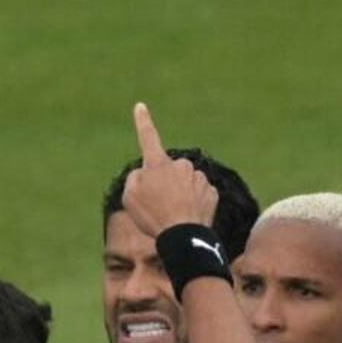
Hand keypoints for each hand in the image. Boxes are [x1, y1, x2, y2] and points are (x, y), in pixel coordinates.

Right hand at [120, 103, 219, 234]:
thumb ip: (136, 178)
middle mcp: (180, 165)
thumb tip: (147, 174)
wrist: (184, 236)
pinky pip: (199, 195)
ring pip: (185, 183)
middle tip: (159, 206)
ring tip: (174, 215)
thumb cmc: (152, 216)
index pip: (148, 137)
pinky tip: (189, 217)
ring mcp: (198, 178)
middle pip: (168, 171)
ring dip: (180, 195)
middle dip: (164, 184)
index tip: (141, 106)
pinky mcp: (211, 192)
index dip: (143, 122)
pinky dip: (194, 204)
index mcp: (157, 163)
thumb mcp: (130, 196)